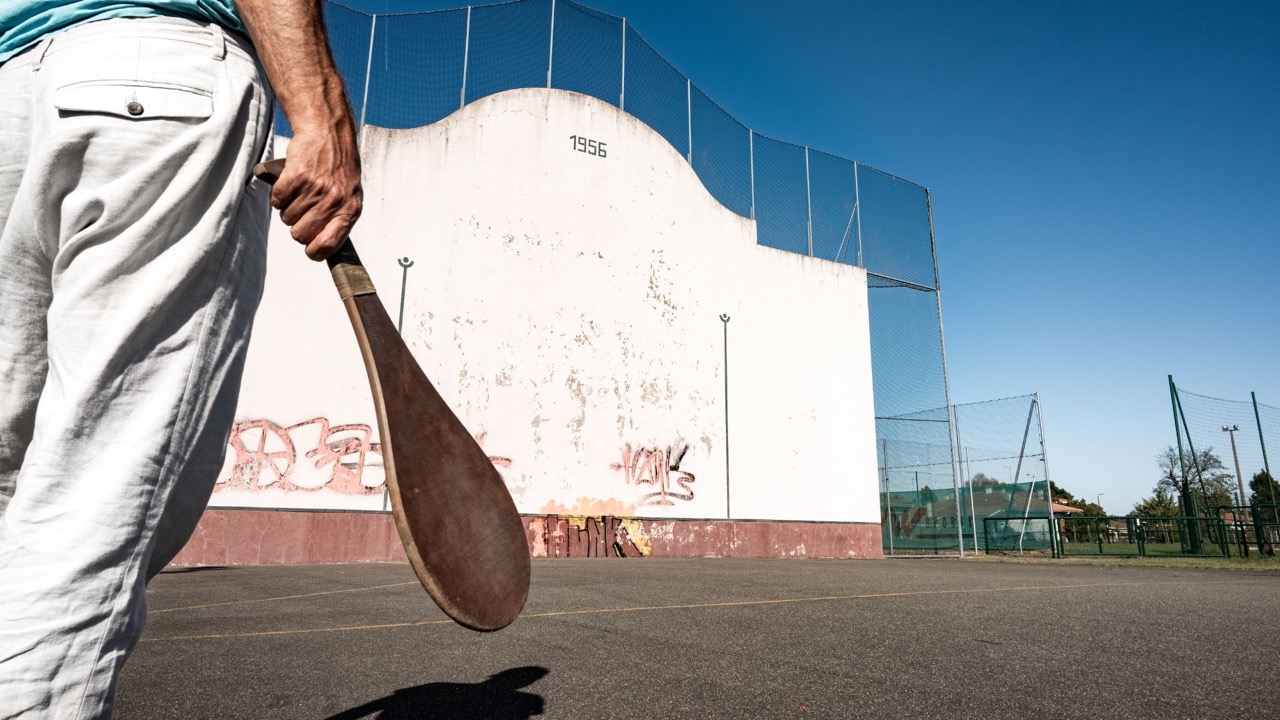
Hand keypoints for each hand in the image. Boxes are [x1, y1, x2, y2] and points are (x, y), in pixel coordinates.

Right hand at [269, 128, 362, 260]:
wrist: (328, 133)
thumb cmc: (339, 168)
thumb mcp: (350, 196)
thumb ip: (339, 220)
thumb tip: (323, 247)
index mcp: (350, 209)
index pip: (329, 245)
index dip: (315, 252)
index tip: (309, 250)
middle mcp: (334, 200)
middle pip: (301, 234)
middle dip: (297, 227)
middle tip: (303, 211)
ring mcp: (315, 188)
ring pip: (286, 218)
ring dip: (288, 208)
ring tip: (300, 192)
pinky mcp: (296, 176)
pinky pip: (277, 200)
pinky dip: (278, 194)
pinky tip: (290, 183)